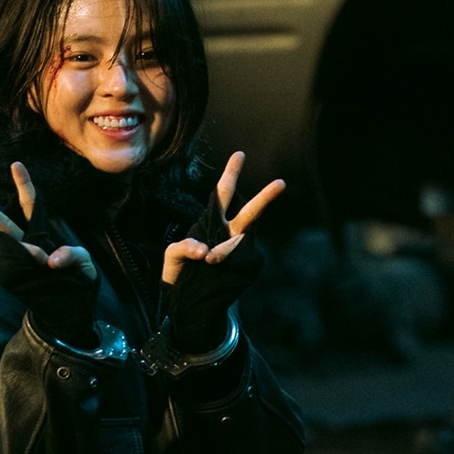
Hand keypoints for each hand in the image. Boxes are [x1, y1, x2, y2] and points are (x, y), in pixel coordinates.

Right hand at [0, 162, 100, 348]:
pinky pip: (20, 272)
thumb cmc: (79, 280)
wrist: (72, 311)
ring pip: (15, 250)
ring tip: (43, 260)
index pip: (31, 206)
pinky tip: (45, 272)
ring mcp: (22, 265)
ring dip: (26, 252)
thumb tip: (50, 259)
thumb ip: (74, 255)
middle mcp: (29, 246)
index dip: (26, 186)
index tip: (17, 164)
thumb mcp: (86, 263)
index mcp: (42, 235)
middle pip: (8, 226)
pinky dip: (32, 271)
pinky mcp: (19, 282)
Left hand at [162, 152, 283, 351]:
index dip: (231, 174)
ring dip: (225, 249)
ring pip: (241, 240)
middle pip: (248, 212)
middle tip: (281, 183)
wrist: (185, 300)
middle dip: (264, 199)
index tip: (240, 154)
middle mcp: (228, 234)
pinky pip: (237, 261)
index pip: (222, 194)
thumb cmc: (179, 271)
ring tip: (207, 260)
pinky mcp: (243, 269)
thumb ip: (183, 247)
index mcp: (212, 222)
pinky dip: (223, 263)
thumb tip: (205, 251)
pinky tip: (211, 268)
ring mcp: (238, 251)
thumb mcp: (172, 255)